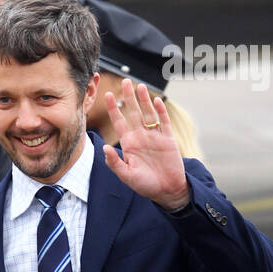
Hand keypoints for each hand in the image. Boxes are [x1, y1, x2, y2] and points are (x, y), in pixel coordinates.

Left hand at [102, 79, 190, 210]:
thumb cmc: (145, 185)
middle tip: (125, 81)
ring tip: (140, 86)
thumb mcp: (127, 176)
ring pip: (148, 113)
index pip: (119, 122)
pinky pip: (164, 122)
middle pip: (133, 113)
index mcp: (129, 144)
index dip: (114, 109)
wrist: (167, 190)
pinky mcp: (168, 138)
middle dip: (129, 97)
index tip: (108, 95)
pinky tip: (156, 101)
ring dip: (144, 100)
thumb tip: (104, 148)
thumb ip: (115, 163)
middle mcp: (141, 137)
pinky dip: (160, 111)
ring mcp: (155, 136)